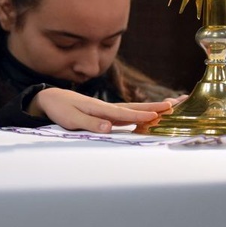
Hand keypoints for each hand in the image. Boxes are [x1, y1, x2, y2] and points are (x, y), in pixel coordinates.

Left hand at [28, 87, 173, 132]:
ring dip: (150, 108)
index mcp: (99, 108)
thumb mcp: (71, 119)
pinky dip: (139, 113)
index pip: (124, 113)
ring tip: (169, 106)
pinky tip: (147, 116)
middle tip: (175, 104)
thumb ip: (90, 123)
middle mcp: (106, 108)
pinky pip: (126, 113)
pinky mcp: (105, 113)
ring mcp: (107, 110)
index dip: (141, 115)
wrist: (51, 98)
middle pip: (134, 107)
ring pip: (132, 109)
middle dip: (154, 107)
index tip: (159, 115)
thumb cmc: (59, 109)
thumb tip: (109, 128)